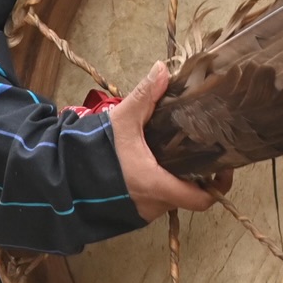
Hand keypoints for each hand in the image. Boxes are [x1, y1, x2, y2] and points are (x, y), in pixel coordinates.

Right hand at [105, 61, 233, 215]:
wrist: (58, 179)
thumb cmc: (94, 153)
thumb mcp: (122, 120)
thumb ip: (145, 96)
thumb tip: (162, 68)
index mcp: (158, 186)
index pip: (202, 199)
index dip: (218, 185)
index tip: (224, 166)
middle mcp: (153, 205)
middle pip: (186, 194)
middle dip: (193, 175)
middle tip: (197, 151)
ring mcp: (140, 212)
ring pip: (167, 197)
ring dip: (172, 179)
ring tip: (172, 153)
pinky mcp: (127, 213)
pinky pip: (150, 201)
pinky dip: (155, 186)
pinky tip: (148, 164)